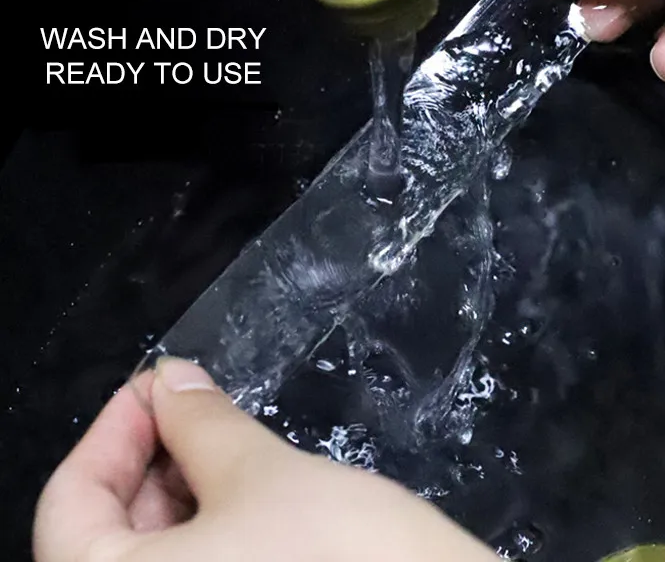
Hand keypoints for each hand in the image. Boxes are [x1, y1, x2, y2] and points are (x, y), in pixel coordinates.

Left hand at [33, 357, 495, 560]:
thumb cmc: (337, 556)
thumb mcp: (265, 476)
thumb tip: (171, 378)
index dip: (113, 427)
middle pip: (104, 533)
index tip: (161, 381)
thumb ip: (202, 424)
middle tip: (197, 405)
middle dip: (150, 458)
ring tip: (224, 441)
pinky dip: (208, 529)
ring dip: (180, 491)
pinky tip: (243, 492)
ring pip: (152, 555)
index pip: (70, 502)